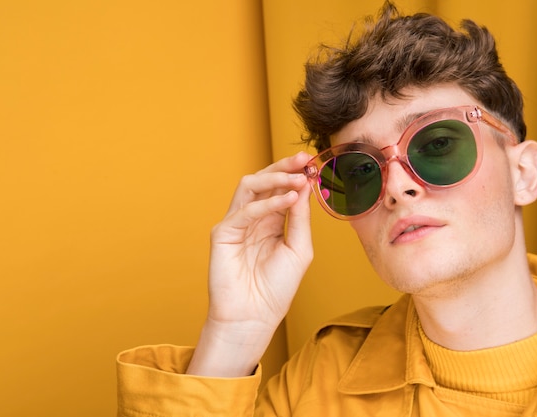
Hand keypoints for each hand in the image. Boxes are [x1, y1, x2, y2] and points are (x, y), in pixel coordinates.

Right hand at [187, 152, 313, 376]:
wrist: (255, 316)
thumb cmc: (277, 288)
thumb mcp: (299, 248)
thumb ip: (301, 217)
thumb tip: (304, 186)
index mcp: (271, 221)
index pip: (280, 188)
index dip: (295, 173)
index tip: (313, 162)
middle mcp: (253, 218)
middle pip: (264, 181)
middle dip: (284, 167)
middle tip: (304, 159)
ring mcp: (236, 223)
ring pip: (249, 187)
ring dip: (275, 178)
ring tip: (298, 178)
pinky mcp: (223, 234)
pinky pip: (245, 211)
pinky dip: (267, 203)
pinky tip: (288, 200)